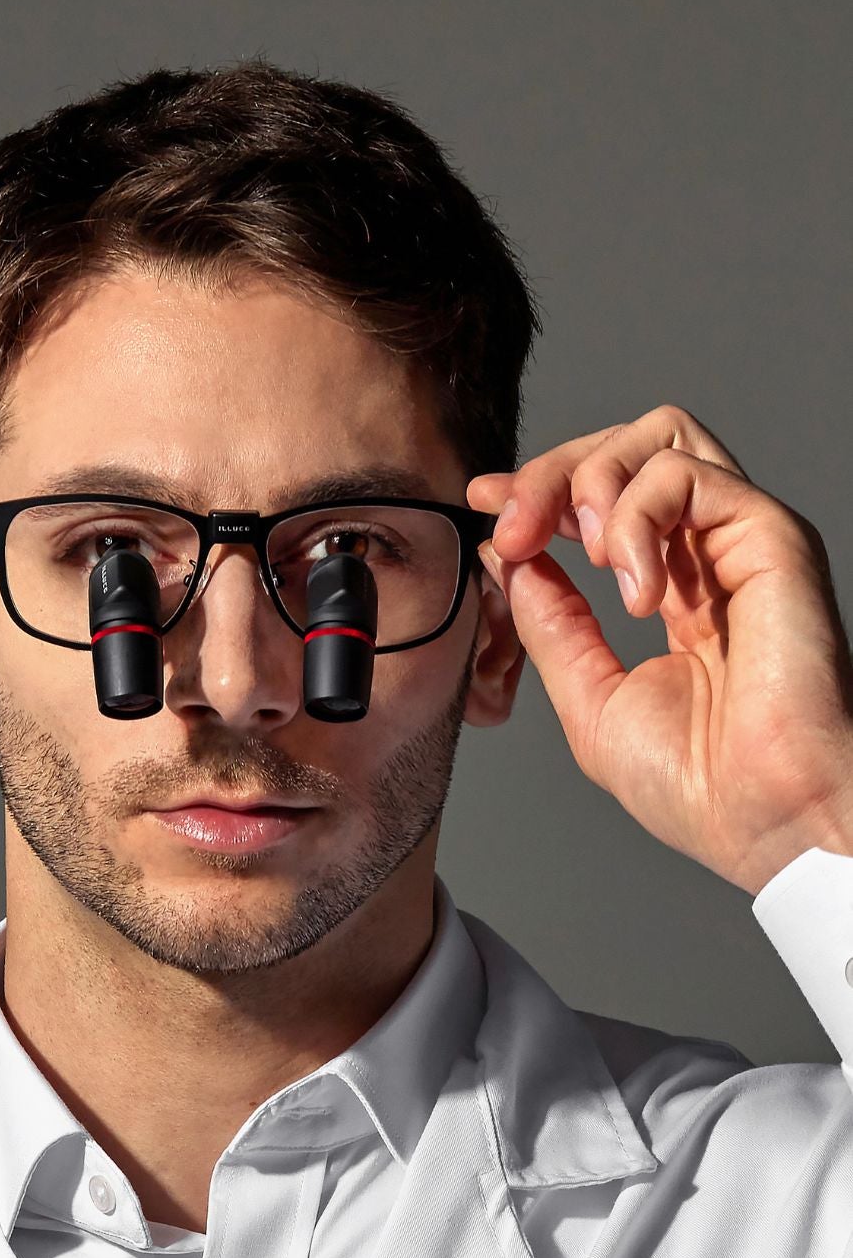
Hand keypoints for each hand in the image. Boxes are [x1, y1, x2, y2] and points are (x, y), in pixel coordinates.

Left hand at [466, 404, 852, 895]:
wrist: (763, 821)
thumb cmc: (700, 784)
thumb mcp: (587, 694)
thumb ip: (549, 620)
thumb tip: (507, 556)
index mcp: (671, 587)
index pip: (604, 496)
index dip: (540, 486)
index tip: (486, 501)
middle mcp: (710, 553)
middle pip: (629, 446)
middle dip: (554, 470)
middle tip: (514, 525)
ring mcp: (741, 541)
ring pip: (661, 436)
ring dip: (591, 480)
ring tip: (579, 552)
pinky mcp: (772, 538)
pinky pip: (687, 475)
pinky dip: (635, 516)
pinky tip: (633, 589)